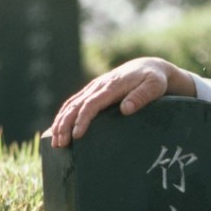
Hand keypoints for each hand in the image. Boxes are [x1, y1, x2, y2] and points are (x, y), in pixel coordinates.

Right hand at [49, 57, 195, 147]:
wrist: (149, 67)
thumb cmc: (154, 80)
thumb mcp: (154, 87)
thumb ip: (141, 97)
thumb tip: (126, 109)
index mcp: (112, 86)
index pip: (92, 104)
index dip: (83, 119)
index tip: (77, 135)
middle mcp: (99, 86)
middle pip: (76, 105)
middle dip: (65, 124)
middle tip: (60, 144)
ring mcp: (94, 88)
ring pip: (71, 104)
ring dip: (60, 122)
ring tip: (55, 142)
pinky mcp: (93, 91)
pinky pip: (74, 103)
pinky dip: (64, 115)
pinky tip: (58, 129)